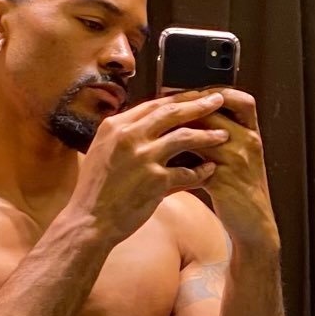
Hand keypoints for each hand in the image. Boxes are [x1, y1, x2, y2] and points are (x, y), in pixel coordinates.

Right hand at [70, 90, 231, 245]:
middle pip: (171, 112)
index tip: (195, 96)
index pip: (153, 104)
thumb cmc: (96, 189)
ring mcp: (143, 157)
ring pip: (184, 137)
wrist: (89, 220)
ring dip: (207, 135)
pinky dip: (202, 171)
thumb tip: (147, 123)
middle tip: (218, 101)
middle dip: (198, 105)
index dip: (178, 99)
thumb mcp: (103, 152)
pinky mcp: (155, 181)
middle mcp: (128, 136)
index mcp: (115, 126)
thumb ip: (125, 135)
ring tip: (225, 135)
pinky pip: (187, 172)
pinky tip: (211, 170)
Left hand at [162, 87, 278, 249]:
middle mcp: (247, 142)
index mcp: (251, 133)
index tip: (186, 93)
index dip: (212, 94)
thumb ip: (219, 136)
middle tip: (159, 111)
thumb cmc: (240, 188)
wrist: (254, 222)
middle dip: (184, 111)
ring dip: (175, 134)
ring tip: (156, 134)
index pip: (238, 99)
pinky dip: (176, 163)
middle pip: (213, 113)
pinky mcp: (223, 181)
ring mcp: (236, 161)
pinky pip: (194, 165)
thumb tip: (187, 116)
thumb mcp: (238, 156)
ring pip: (200, 136)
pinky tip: (161, 162)